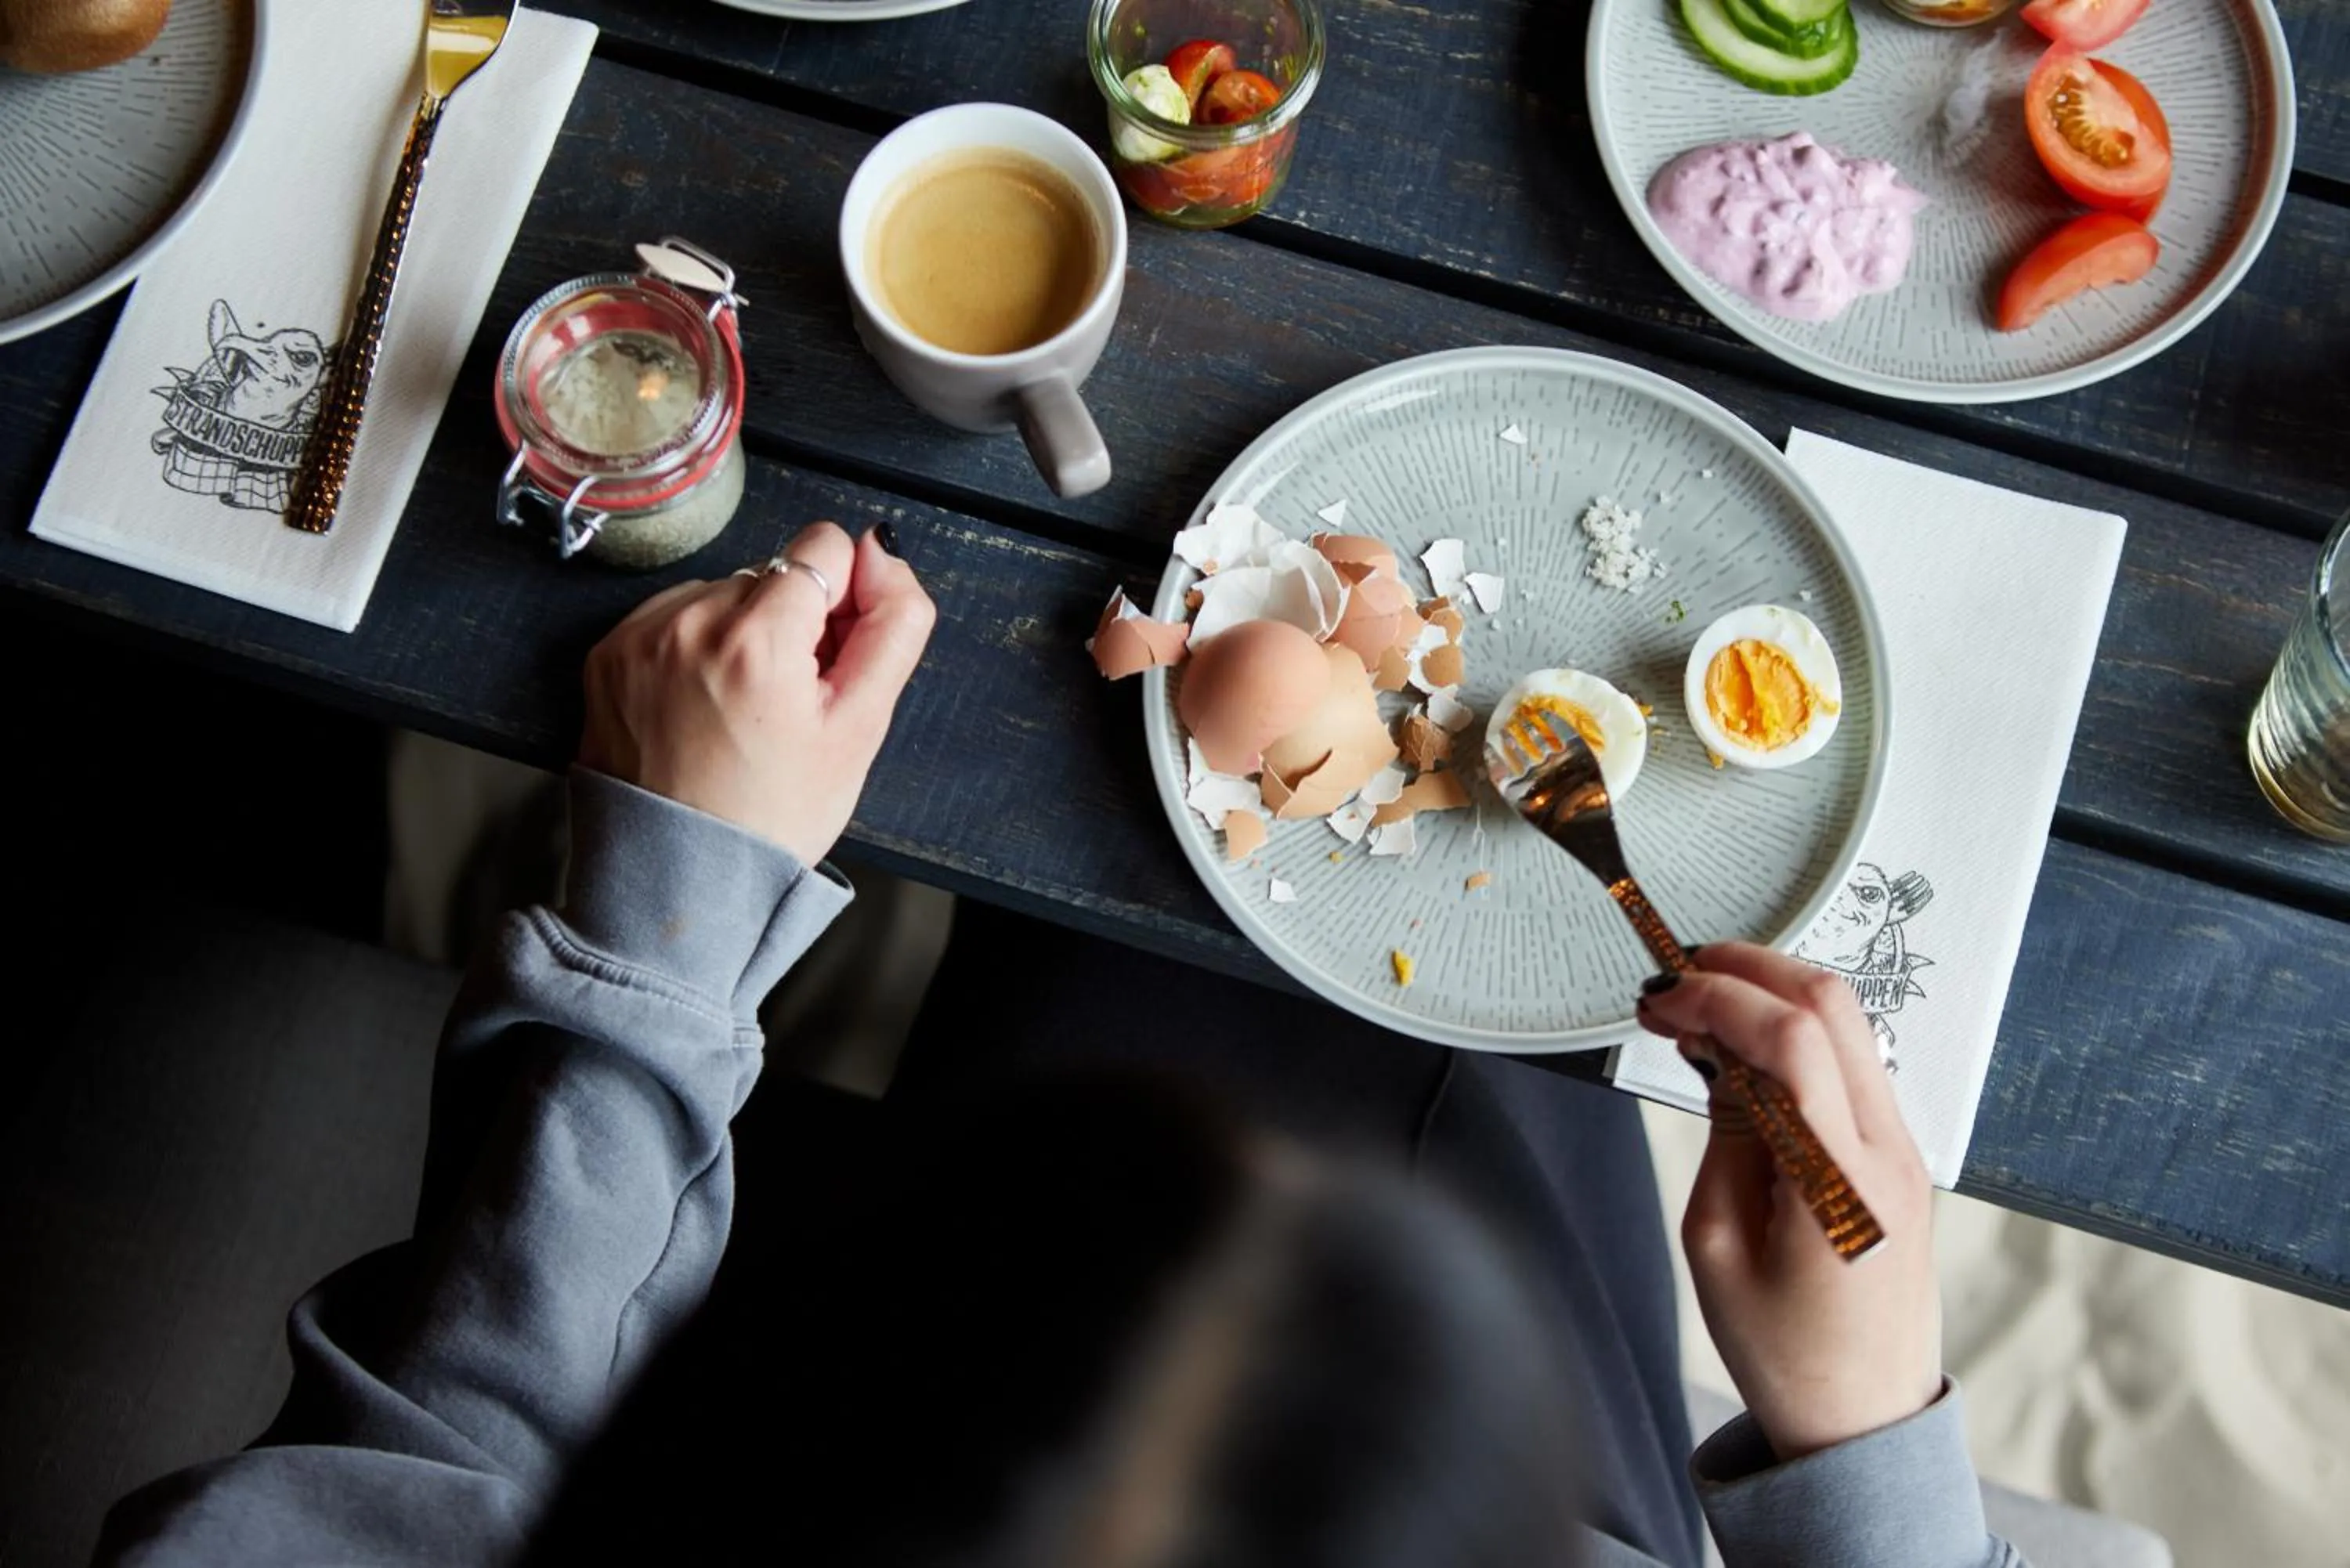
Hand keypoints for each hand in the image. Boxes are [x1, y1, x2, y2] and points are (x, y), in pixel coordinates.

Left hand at [579, 522, 935, 866]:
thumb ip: (893, 625)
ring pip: (723, 593)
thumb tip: (882, 552)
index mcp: (757, 640)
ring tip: (740, 709)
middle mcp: (688, 623)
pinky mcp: (607, 653)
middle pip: (772, 573)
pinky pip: (672, 616)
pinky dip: (695, 647)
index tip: (831, 655)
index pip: (823, 546)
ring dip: (740, 632)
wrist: (678, 877)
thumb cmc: (773, 815)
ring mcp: (639, 636)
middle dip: (790, 622)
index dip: (843, 598)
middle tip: (787, 701)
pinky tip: (702, 706)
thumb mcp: (861, 728)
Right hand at [1637, 943, 1941, 1459]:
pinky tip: (1740, 1054)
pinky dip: (1793, 1037)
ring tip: (1699, 1012)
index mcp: (1841, 1184)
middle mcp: (1889, 1153)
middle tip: (1678, 978)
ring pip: (1847, 1025)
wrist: (1865, 1420)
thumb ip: (1724, 1140)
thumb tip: (1720, 1057)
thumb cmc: (1786, 1356)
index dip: (1720, 996)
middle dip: (1749, 970)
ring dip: (1771, 997)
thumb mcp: (1717, 1248)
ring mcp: (1905, 1151)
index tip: (1662, 995)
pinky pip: (1849, 1065)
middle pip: (1833, 1005)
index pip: (1793, 1041)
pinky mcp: (1899, 1157)